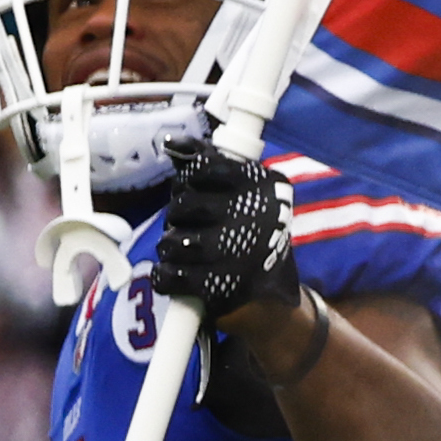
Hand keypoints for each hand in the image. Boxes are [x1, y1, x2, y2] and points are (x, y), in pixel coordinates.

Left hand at [157, 135, 298, 324]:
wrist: (273, 298)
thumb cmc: (251, 234)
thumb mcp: (245, 194)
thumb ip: (209, 164)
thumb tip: (172, 143)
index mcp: (263, 187)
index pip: (202, 168)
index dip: (189, 181)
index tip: (197, 191)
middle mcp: (255, 217)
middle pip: (181, 205)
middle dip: (178, 217)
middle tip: (194, 225)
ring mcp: (239, 253)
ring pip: (171, 241)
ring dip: (172, 248)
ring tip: (188, 252)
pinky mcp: (222, 287)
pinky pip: (168, 275)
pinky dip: (167, 277)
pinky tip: (179, 275)